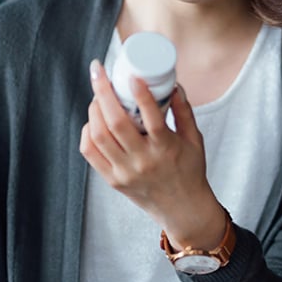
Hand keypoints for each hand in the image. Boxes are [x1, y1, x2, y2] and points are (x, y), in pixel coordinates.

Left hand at [79, 59, 224, 247]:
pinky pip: (90, 152)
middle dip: (103, 92)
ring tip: (98, 94)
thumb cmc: (189, 171)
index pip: (152, 118)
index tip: (132, 75)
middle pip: (116, 123)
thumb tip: (173, 84)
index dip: (140, 94)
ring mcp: (125, 172)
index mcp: (166, 149)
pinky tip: (94, 120)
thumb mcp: (194, 140)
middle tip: (99, 73)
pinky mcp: (113, 180)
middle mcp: (143, 161)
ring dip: (94, 109)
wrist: (182, 209)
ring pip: (99, 135)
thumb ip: (184, 111)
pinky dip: (88, 132)